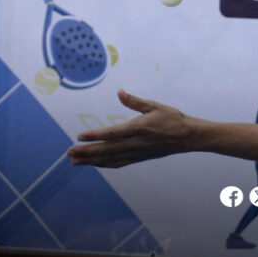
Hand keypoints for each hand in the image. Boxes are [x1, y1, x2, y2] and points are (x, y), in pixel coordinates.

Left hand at [67, 89, 193, 167]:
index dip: (94, 136)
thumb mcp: (154, 105)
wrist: (187, 137)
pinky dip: (104, 164)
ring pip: (110, 159)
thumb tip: (119, 92)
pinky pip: (118, 163)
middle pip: (106, 150)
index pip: (111, 134)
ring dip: (91, 160)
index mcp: (138, 128)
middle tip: (69, 152)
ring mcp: (136, 153)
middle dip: (86, 152)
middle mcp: (135, 143)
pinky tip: (95, 164)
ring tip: (75, 161)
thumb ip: (134, 101)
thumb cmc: (172, 119)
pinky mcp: (139, 158)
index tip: (79, 136)